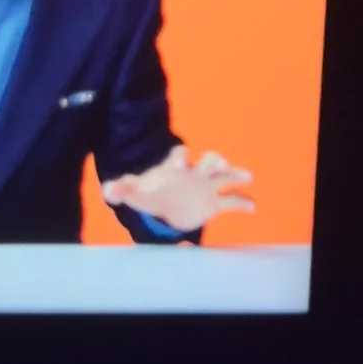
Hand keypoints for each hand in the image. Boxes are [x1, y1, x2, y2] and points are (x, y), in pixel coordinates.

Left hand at [101, 143, 254, 236]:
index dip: (178, 158)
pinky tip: (254, 208)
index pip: (179, 155)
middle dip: (214, 160)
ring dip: (236, 175)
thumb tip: (108, 191)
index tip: (178, 165)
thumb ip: (121, 189)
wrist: (165, 203)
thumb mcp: (135, 192)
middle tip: (221, 163)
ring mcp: (207, 186)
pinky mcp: (213, 203)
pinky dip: (242, 203)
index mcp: (175, 167)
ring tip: (248, 177)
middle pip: (208, 160)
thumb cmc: (150, 192)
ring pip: (224, 177)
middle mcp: (195, 173)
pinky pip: (231, 201)